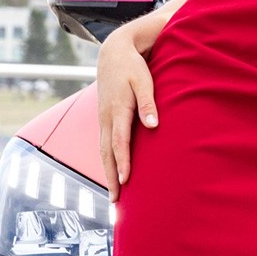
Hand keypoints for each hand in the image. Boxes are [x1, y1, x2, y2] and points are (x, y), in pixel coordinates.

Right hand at [97, 26, 157, 195]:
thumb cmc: (133, 67)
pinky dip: (107, 162)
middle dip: (111, 178)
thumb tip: (154, 125)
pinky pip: (104, 145)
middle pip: (107, 153)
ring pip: (103, 152)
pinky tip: (112, 175)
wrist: (113, 53)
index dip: (123, 161)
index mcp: (118, 110)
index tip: (126, 180)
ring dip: (108, 174)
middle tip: (116, 203)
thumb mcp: (144, 81)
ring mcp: (102, 119)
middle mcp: (106, 118)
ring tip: (114, 197)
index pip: (120, 141)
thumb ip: (149, 103)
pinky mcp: (104, 119)